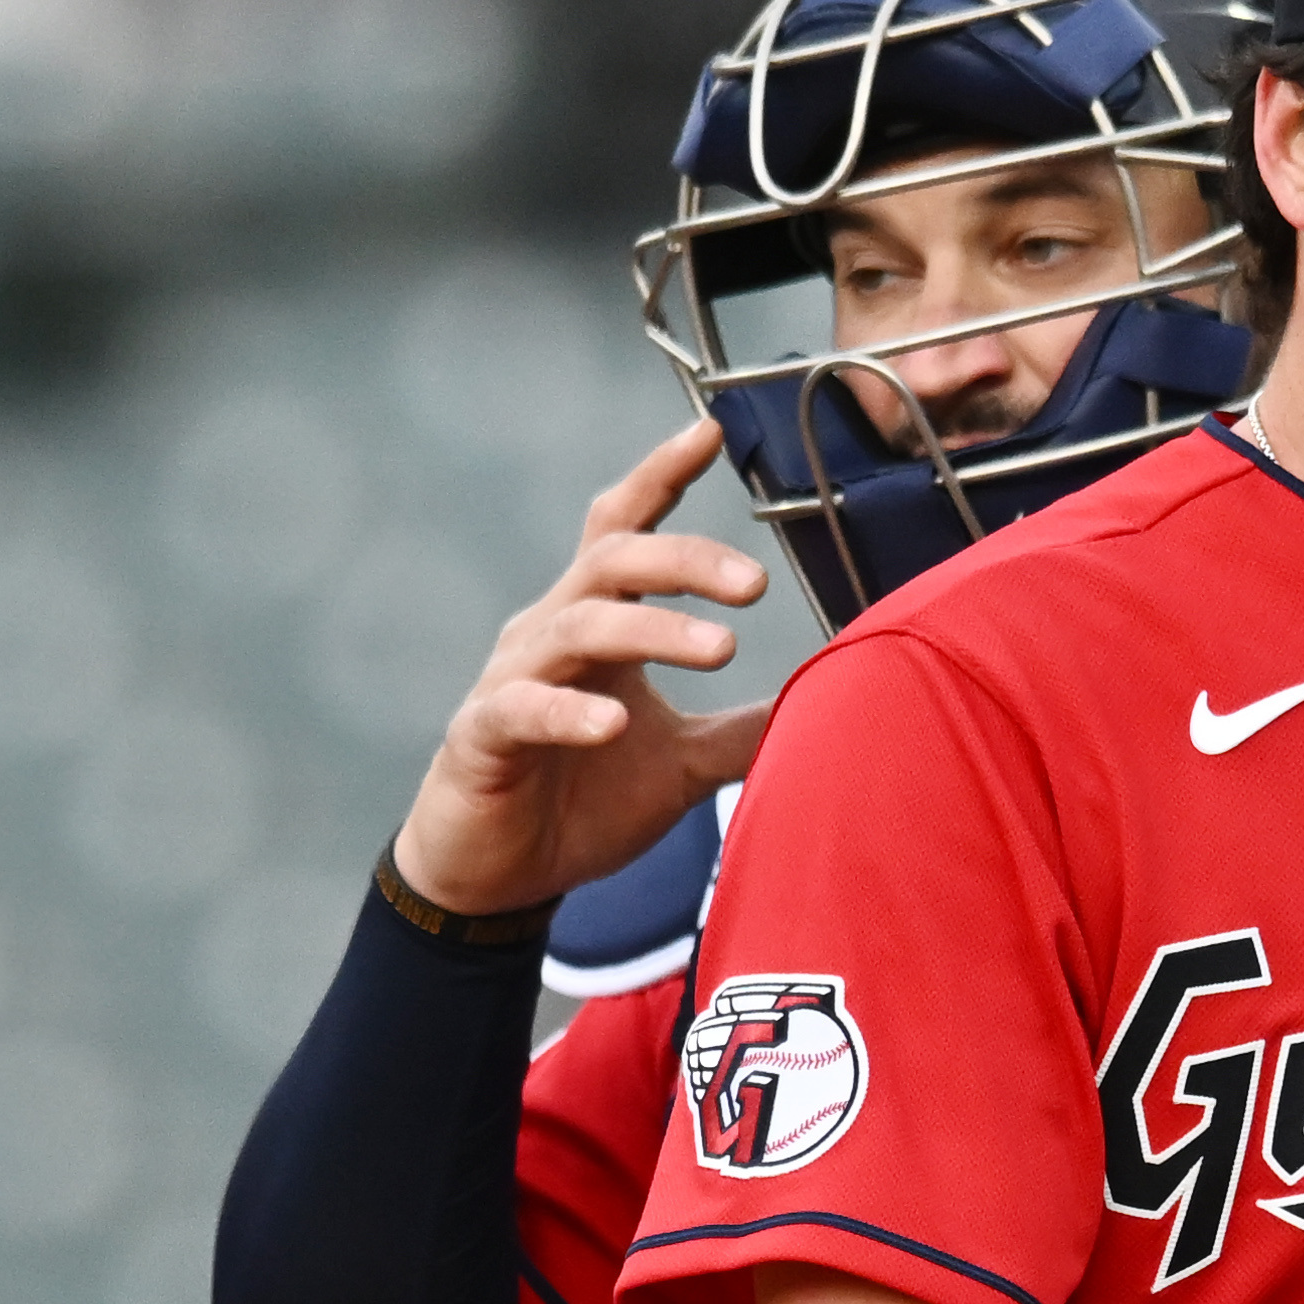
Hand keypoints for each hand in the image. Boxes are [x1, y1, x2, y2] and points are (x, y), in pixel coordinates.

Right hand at [389, 419, 777, 917]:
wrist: (497, 873)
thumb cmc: (582, 801)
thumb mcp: (683, 763)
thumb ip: (742, 730)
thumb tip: (819, 705)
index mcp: (597, 625)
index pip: (624, 530)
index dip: (661, 477)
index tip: (709, 431)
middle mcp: (550, 633)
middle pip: (611, 562)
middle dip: (683, 560)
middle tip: (756, 583)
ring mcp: (512, 679)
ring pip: (577, 625)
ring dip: (651, 631)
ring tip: (721, 647)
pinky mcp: (484, 736)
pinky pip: (523, 709)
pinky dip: (569, 711)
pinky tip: (616, 725)